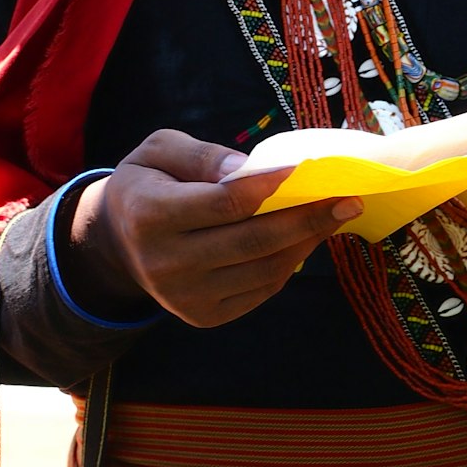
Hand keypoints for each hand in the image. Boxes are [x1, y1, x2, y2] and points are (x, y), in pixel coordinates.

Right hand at [66, 130, 362, 327]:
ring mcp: (185, 297)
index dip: (273, 186)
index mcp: (150, 214)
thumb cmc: (148, 184)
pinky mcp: (203, 316)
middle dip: (308, 219)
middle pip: (253, 241)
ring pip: (264, 269)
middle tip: (349, 200)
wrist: (117, 244)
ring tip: (336, 216)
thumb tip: (249, 170)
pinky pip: (261, 289)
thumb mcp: (160, 151)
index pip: (226, 203)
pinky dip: (290, 263)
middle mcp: (166, 263)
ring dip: (307, 242)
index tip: (311, 170)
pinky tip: (307, 238)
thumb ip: (203, 155)